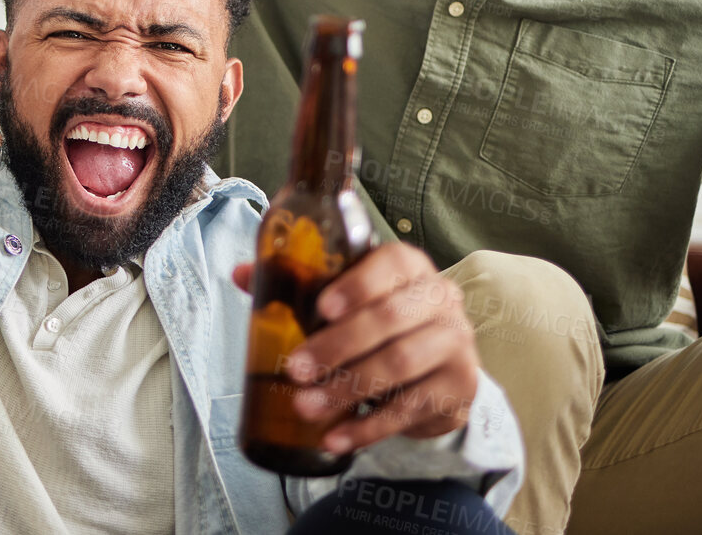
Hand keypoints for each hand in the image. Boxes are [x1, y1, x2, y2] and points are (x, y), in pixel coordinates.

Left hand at [232, 242, 479, 452]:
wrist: (441, 368)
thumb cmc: (382, 323)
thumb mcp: (349, 298)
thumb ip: (299, 283)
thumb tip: (242, 275)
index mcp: (409, 267)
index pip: (390, 264)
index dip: (357, 285)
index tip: (321, 308)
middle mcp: (440, 299)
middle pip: (390, 318)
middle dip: (337, 345)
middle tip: (294, 369)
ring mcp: (454, 344)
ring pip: (400, 365)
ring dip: (347, 389)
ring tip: (305, 406)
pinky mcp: (458, 388)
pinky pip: (410, 409)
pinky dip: (368, 427)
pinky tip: (335, 438)